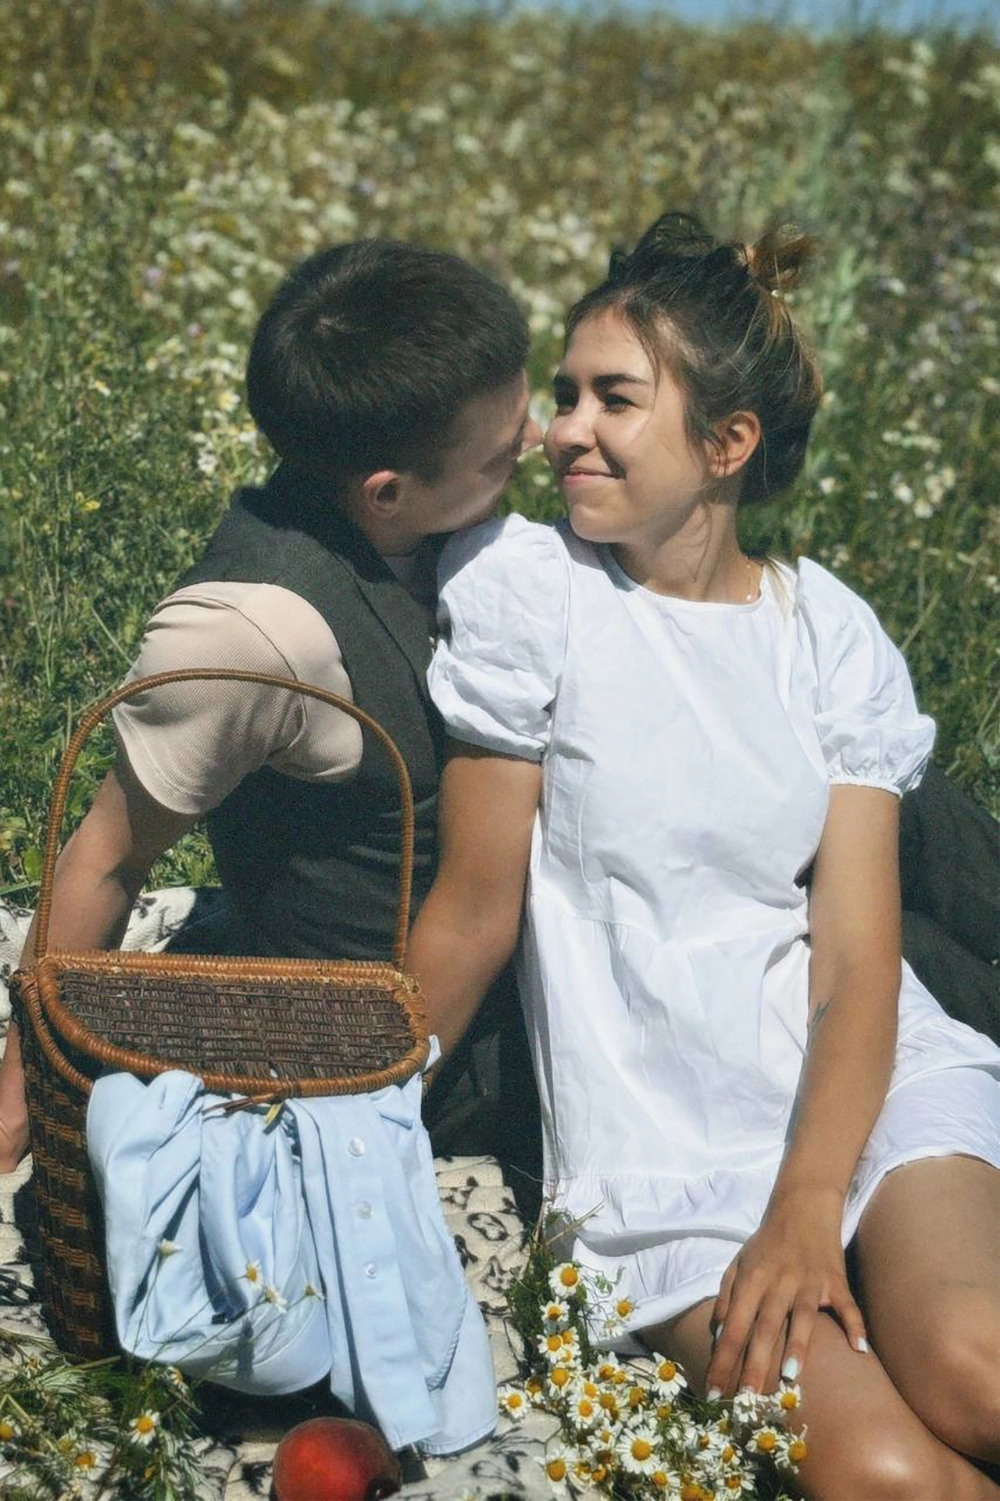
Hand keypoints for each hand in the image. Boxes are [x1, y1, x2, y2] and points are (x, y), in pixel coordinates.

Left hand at [704, 1188, 867, 1397]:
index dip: (722, 1360)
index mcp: (751, 1279)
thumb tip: (720, 1337)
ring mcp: (810, 1282)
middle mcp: (778, 1282)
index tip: (713, 1392)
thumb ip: (726, 1298)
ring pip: (803, 1317)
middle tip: (746, 1401)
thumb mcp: (738, 1263)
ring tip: (791, 1379)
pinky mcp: (836, 1281)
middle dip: (754, 1366)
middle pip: (765, 1328)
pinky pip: (847, 1306)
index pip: (733, 1327)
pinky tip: (859, 1350)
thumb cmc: (766, 1243)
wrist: (802, 1207)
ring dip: (797, 1347)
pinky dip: (855, 1326)